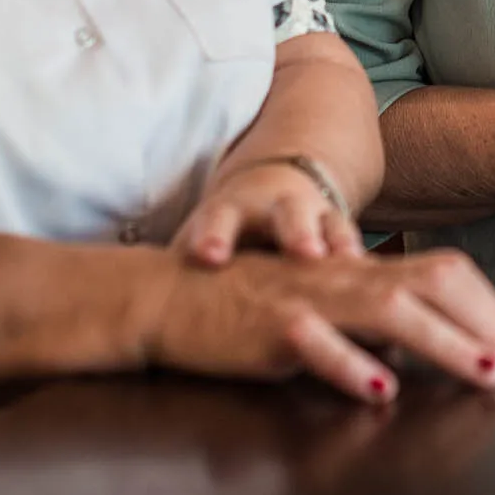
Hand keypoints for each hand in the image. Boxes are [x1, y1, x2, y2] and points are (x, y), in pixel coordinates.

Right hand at [143, 246, 494, 404]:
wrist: (170, 292)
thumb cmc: (249, 303)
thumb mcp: (322, 306)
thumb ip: (368, 321)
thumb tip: (416, 345)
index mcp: (361, 272)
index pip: (443, 274)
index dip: (489, 308)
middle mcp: (345, 277)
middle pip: (433, 283)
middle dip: (485, 322)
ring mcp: (310, 299)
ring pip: (389, 310)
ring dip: (445, 342)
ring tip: (486, 372)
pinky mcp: (271, 327)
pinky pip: (316, 344)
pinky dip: (351, 366)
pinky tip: (382, 389)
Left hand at [175, 158, 358, 265]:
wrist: (277, 179)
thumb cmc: (226, 232)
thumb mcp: (201, 241)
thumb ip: (177, 275)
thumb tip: (121, 315)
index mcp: (229, 210)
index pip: (217, 220)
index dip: (213, 237)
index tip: (208, 256)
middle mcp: (273, 205)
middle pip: (283, 214)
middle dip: (295, 232)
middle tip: (302, 252)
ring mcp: (311, 211)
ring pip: (326, 223)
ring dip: (335, 243)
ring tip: (345, 263)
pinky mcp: (339, 226)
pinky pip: (353, 240)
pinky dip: (362, 259)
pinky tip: (374, 277)